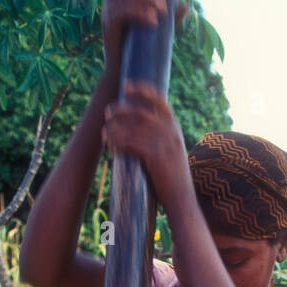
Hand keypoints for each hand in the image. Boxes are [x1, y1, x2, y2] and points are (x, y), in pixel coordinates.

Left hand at [101, 80, 192, 211]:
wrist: (182, 200)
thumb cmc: (172, 180)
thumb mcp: (171, 153)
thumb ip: (160, 139)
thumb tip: (138, 130)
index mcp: (174, 128)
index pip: (159, 100)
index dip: (142, 89)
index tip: (126, 85)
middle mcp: (171, 131)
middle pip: (141, 111)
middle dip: (121, 109)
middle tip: (107, 112)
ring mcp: (164, 142)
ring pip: (133, 127)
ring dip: (115, 129)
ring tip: (105, 135)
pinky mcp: (156, 155)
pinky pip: (131, 142)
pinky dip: (118, 143)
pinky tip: (110, 147)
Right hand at [102, 0, 189, 71]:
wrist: (126, 74)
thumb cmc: (142, 51)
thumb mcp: (158, 32)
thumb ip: (170, 18)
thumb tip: (187, 5)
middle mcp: (112, 1)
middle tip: (164, 0)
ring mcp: (108, 12)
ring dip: (146, 0)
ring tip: (163, 11)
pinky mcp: (108, 26)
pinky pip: (121, 12)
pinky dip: (138, 13)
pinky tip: (153, 20)